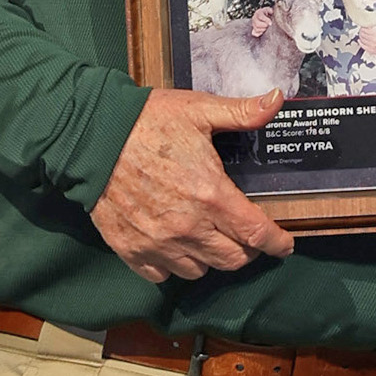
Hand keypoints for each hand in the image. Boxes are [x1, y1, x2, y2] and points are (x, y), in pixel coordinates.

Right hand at [90, 91, 295, 282]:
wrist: (91, 136)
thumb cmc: (146, 121)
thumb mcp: (198, 110)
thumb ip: (241, 112)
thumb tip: (276, 100)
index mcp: (211, 195)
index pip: (257, 234)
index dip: (277, 243)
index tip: (284, 245)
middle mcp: (188, 227)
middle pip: (233, 259)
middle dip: (246, 250)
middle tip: (243, 235)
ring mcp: (159, 242)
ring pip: (200, 271)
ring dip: (209, 257)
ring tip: (207, 236)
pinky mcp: (132, 250)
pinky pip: (162, 275)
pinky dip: (172, 265)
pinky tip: (174, 245)